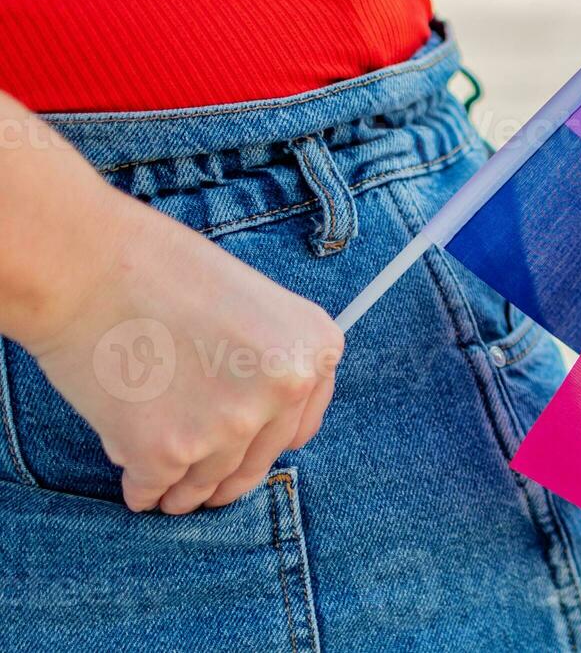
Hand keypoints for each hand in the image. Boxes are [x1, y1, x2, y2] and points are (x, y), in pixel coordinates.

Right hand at [19, 197, 343, 513]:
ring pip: (206, 483)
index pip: (298, 427)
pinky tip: (134, 484)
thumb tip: (254, 428)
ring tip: (169, 493)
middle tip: (206, 489)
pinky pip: (154, 489)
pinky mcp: (167, 452)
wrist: (87, 265)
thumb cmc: (159, 272)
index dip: (267, 440)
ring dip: (187, 492)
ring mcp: (229, 424)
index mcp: (314, 350)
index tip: (248, 449)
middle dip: (227, 478)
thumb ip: (267, 362)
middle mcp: (285, 389)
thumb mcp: (252, 305)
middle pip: (255, 461)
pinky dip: (142, 490)